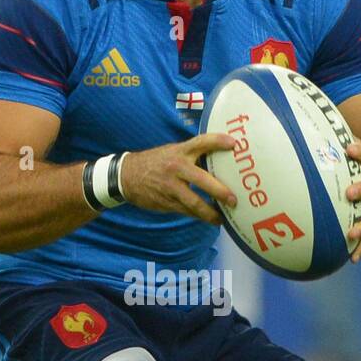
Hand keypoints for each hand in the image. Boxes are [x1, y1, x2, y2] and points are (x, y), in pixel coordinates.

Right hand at [120, 133, 236, 224]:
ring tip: (222, 218)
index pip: (201, 142)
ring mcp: (171, 187)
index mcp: (180, 151)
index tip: (233, 144)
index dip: (217, 141)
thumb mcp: (173, 152)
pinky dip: (199, 216)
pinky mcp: (166, 202)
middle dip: (220, 191)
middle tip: (234, 200)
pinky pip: (186, 211)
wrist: (127, 176)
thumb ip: (192, 154)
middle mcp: (176, 168)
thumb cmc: (156, 162)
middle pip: (202, 180)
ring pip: (194, 202)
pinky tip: (210, 219)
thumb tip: (220, 158)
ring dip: (210, 212)